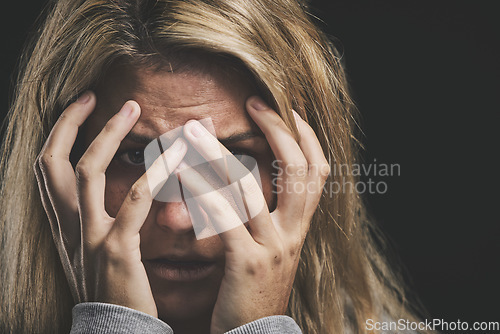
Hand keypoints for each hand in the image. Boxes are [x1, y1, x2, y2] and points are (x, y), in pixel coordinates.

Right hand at [33, 92, 186, 315]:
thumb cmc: (112, 289)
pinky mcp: (116, 251)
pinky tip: (176, 154)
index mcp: (63, 225)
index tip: (82, 105)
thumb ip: (94, 219)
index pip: (47, 168)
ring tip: (135, 109)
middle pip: (53, 161)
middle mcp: (68, 227)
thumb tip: (110, 188)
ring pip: (88, 171)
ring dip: (109, 134)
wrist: (116, 332)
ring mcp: (89, 238)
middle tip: (102, 97)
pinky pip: (134, 202)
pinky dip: (154, 173)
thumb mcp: (92, 251)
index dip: (60, 132)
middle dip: (72, 123)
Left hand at [179, 96, 329, 332]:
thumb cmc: (256, 289)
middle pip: (298, 168)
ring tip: (192, 131)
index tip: (289, 107)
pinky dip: (202, 192)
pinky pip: (224, 218)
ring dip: (218, 154)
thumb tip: (248, 178)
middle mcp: (293, 232)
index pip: (318, 170)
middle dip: (278, 129)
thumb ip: (266, 216)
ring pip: (249, 187)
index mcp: (300, 226)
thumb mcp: (272, 249)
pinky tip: (182, 174)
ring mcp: (273, 246)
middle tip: (254, 101)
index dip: (308, 136)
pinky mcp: (247, 263)